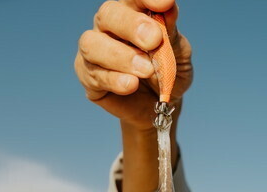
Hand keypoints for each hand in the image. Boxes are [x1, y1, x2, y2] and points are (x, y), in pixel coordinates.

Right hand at [75, 0, 192, 130]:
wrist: (160, 108)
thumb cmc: (166, 73)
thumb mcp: (178, 53)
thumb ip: (171, 33)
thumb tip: (169, 8)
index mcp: (132, 13)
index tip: (165, 3)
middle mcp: (108, 27)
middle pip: (108, 14)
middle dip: (131, 25)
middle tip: (153, 40)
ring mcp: (95, 51)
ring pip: (92, 44)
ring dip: (121, 56)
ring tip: (147, 70)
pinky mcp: (88, 77)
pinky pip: (94, 75)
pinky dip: (115, 80)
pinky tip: (132, 84)